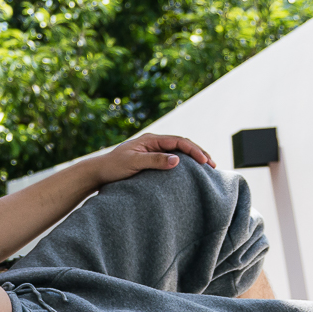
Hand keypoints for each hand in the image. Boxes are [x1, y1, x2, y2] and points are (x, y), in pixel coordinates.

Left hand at [91, 132, 214, 185]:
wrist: (99, 172)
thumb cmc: (113, 167)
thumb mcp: (134, 163)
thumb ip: (155, 160)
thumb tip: (177, 160)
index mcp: (151, 139)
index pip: (179, 141)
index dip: (194, 150)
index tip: (206, 161)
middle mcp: (154, 142)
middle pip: (182, 144)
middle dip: (199, 153)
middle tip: (213, 165)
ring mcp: (153, 150)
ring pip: (179, 151)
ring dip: (193, 158)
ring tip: (207, 168)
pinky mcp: (151, 160)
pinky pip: (172, 159)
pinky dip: (184, 163)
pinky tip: (190, 172)